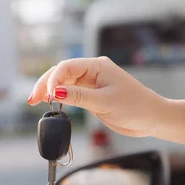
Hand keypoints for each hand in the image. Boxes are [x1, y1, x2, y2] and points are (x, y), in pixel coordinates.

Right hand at [27, 57, 184, 151]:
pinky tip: (51, 105)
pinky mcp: (93, 95)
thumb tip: (57, 93)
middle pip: (61, 73)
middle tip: (32, 99)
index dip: (53, 80)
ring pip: (64, 83)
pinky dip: (60, 98)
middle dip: (46, 84)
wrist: (153, 118)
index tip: (48, 96)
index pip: (67, 67)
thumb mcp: (105, 102)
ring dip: (50, 91)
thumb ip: (79, 97)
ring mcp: (92, 83)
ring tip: (35, 102)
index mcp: (97, 66)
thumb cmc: (135, 107)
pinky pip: (72, 93)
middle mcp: (93, 72)